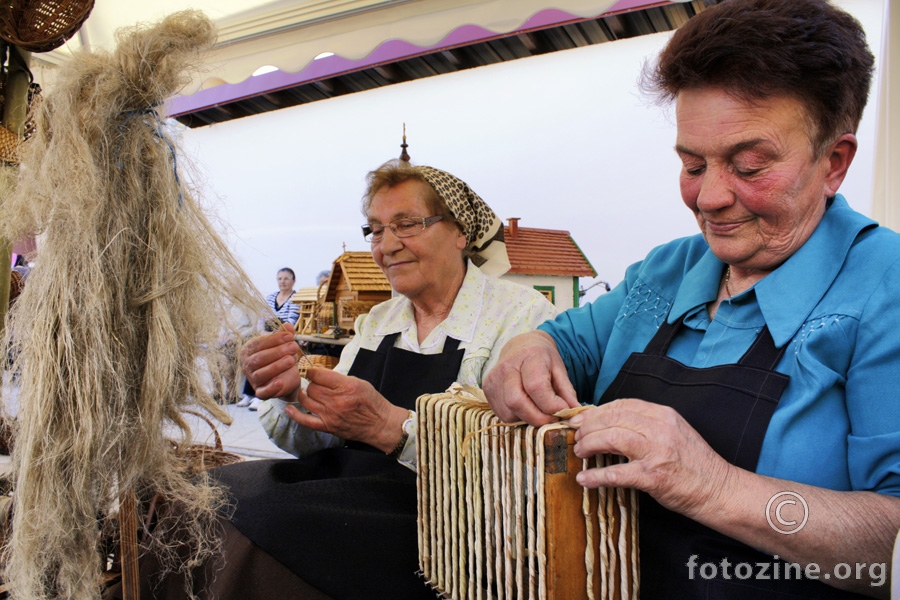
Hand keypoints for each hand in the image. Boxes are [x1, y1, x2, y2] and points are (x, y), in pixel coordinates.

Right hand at [240, 322, 300, 399]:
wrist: (286, 378)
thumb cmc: (281, 358)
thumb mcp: (283, 345)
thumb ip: (285, 335)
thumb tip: (288, 325)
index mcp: (250, 350)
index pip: (259, 343)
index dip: (274, 339)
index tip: (289, 336)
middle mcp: (248, 365)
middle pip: (259, 358)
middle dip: (278, 352)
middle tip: (294, 347)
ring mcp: (253, 380)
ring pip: (261, 373)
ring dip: (277, 366)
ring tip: (291, 360)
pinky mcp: (260, 392)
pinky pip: (263, 392)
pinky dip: (271, 387)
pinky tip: (280, 382)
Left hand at [284, 367, 407, 451]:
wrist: (380, 424)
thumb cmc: (372, 402)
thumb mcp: (360, 382)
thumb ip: (339, 379)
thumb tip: (321, 376)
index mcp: (346, 386)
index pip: (318, 375)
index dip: (313, 372)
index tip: (314, 373)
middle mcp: (336, 400)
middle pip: (312, 387)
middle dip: (313, 384)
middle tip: (318, 385)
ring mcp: (330, 415)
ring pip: (306, 400)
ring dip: (306, 395)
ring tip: (310, 394)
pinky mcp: (327, 426)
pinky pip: (305, 420)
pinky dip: (295, 415)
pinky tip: (289, 409)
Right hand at [482, 331, 578, 425]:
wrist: (520, 346)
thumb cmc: (542, 358)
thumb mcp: (559, 369)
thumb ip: (567, 392)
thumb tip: (575, 414)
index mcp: (528, 356)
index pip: (536, 387)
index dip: (551, 404)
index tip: (563, 410)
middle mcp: (506, 367)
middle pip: (517, 402)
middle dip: (537, 417)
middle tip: (552, 418)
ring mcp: (493, 379)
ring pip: (509, 412)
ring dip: (527, 419)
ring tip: (539, 411)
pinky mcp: (487, 389)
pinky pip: (502, 414)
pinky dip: (517, 417)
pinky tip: (526, 408)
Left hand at [570, 399, 732, 520]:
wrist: (720, 490)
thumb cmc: (694, 464)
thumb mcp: (674, 432)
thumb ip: (647, 425)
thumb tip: (611, 423)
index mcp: (663, 414)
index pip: (621, 404)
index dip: (596, 411)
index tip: (581, 419)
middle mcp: (660, 428)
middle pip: (612, 418)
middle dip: (588, 427)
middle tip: (577, 437)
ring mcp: (656, 452)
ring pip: (611, 438)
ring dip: (589, 444)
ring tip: (580, 452)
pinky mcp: (653, 477)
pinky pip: (617, 473)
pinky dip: (596, 476)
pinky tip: (584, 479)